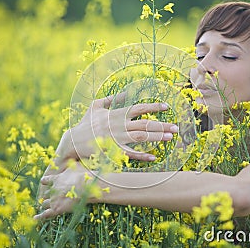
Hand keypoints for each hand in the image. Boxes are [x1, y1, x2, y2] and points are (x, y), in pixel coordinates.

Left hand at [35, 162, 88, 219]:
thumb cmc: (84, 175)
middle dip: (47, 195)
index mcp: (56, 178)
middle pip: (46, 193)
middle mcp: (53, 189)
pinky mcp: (56, 209)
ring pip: (45, 203)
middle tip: (49, 197)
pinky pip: (45, 214)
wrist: (85, 186)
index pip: (46, 180)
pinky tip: (35, 218)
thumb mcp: (77, 166)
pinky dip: (40, 217)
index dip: (45, 182)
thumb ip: (74, 164)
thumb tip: (76, 159)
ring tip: (45, 206)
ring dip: (45, 204)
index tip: (44, 182)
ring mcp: (54, 199)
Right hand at [37, 94, 177, 200]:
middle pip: (145, 124)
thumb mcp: (95, 105)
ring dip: (157, 137)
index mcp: (116, 114)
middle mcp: (119, 125)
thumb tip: (123, 92)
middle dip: (162, 125)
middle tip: (176, 127)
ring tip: (170, 137)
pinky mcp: (114, 151)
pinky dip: (143, 155)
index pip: (139, 108)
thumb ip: (111, 99)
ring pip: (142, 137)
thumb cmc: (85, 123)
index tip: (167, 107)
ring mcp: (117, 139)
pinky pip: (131, 154)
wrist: (73, 142)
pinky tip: (155, 156)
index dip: (154, 107)